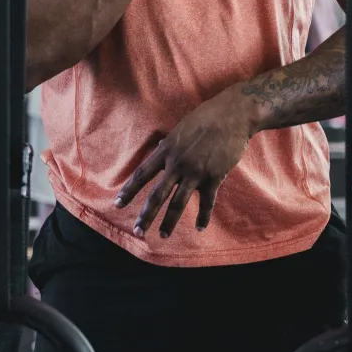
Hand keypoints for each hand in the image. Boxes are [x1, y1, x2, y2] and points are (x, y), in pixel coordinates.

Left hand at [114, 89, 255, 236]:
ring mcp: (196, 172)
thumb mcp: (180, 128)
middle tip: (137, 232)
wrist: (233, 115)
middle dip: (146, 216)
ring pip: (178, 203)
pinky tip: (199, 228)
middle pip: (157, 195)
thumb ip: (169, 144)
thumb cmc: (206, 117)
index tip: (117, 205)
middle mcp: (178, 163)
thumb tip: (159, 150)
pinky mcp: (214, 177)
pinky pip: (207, 202)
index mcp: (167, 150)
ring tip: (163, 236)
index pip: (142, 174)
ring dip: (169, 222)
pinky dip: (203, 217)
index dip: (129, 191)